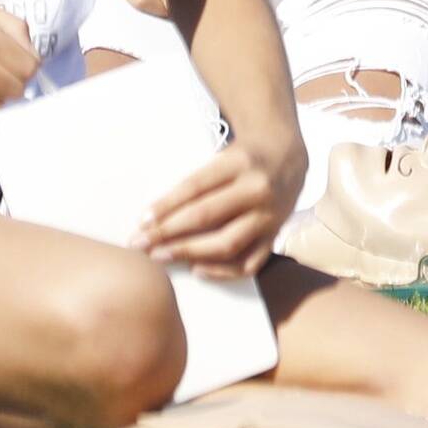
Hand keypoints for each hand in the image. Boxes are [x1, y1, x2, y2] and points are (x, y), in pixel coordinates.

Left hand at [143, 126, 303, 278]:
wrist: (286, 156)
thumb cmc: (242, 159)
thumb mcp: (221, 158)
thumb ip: (196, 185)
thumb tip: (154, 217)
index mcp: (239, 163)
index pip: (195, 187)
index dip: (166, 205)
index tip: (141, 221)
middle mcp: (257, 189)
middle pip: (207, 216)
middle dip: (168, 232)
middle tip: (140, 244)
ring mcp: (269, 215)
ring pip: (227, 243)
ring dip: (189, 252)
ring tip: (161, 256)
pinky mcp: (275, 236)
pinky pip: (248, 263)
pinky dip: (221, 271)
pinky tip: (196, 270)